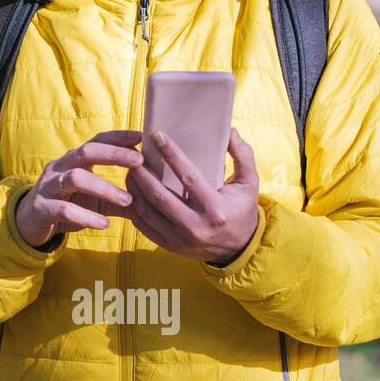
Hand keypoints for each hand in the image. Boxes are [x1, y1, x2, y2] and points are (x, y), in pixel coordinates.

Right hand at [16, 130, 143, 246]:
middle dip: (114, 154)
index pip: (97, 141)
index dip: (118, 137)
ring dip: (104, 188)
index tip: (142, 137)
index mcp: (74, 160)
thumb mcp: (96, 201)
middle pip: (86, 152)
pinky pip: (65, 209)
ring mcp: (49, 186)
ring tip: (127, 200)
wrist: (30, 223)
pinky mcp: (42, 207)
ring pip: (76, 178)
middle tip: (139, 162)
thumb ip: (120, 197)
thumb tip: (154, 199)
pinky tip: (105, 224)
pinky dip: (86, 216)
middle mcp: (60, 167)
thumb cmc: (67, 205)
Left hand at [123, 126, 259, 263]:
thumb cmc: (242, 209)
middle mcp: (196, 226)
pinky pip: (143, 226)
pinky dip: (133, 208)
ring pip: (147, 211)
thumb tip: (230, 131)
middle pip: (160, 196)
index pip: (189, 177)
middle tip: (134, 155)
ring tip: (129, 170)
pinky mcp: (169, 245)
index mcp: (216, 209)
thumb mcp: (249, 183)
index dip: (171, 154)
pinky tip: (130, 192)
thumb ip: (242, 156)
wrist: (239, 249)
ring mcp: (180, 239)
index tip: (157, 136)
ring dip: (134, 189)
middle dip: (143, 174)